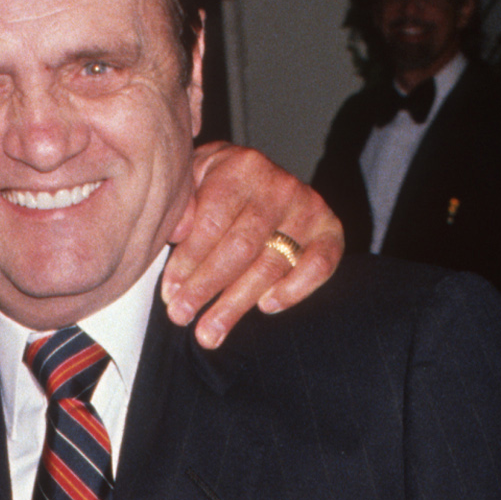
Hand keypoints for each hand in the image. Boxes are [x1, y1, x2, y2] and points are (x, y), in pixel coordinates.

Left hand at [163, 144, 341, 348]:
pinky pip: (318, 266)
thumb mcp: (193, 183)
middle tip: (181, 316)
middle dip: (207, 286)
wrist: (257, 178)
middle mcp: (280, 185)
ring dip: (236, 303)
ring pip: (271, 265)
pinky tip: (264, 307)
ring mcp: (308, 209)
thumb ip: (183, 204)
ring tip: (209, 332)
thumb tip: (178, 232)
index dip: (189, 261)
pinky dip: (294, 290)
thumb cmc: (218, 186)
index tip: (170, 292)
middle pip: (241, 247)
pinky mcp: (330, 231)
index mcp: (242, 167)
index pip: (213, 222)